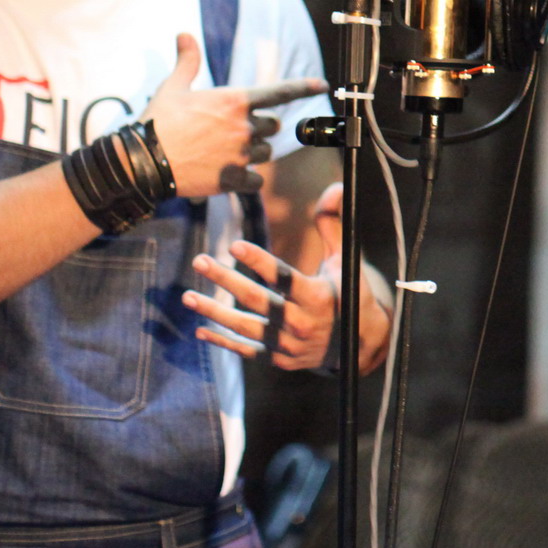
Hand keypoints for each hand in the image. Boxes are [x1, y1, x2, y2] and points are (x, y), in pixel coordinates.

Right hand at [142, 33, 326, 197]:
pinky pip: (256, 181)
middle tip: (233, 130)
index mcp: (235, 101)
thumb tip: (184, 33)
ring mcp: (241, 155)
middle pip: (273, 126)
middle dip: (260, 127)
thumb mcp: (172, 86)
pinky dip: (247, 180)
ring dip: (253, 153)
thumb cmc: (158, 121)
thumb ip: (187, 61)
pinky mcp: (233, 180)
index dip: (304, 87)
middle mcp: (244, 127)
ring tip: (224, 152)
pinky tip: (228, 175)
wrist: (144, 162)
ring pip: (266, 153)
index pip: (280, 92)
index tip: (322, 85)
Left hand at [183, 182, 392, 372]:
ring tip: (188, 297)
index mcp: (318, 296)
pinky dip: (223, 342)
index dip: (259, 261)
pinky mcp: (280, 359)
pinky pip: (247, 351)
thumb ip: (332, 225)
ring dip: (214, 312)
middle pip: (257, 300)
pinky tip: (200, 330)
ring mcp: (289, 344)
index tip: (235, 245)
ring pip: (246, 327)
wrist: (359, 343)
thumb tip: (335, 188)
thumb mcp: (345, 260)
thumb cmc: (349, 292)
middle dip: (225, 280)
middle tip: (200, 260)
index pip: (284, 277)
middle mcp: (302, 322)